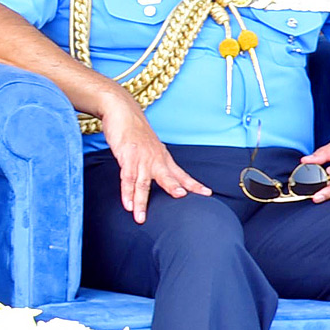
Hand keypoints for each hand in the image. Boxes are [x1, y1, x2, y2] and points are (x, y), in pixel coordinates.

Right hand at [99, 92, 210, 223]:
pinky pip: (126, 178)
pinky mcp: (126, 156)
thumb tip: (161, 174)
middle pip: (166, 177)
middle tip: (181, 198)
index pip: (181, 174)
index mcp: (163, 157)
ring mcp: (141, 158)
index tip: (207, 194)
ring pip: (142, 183)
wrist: (122, 111)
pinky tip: (127, 204)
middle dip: (173, 188)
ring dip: (141, 202)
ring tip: (141, 218)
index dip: (194, 184)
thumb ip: (156, 162)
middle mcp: (155, 158)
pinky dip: (126, 192)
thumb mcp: (150, 146)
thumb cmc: (135, 130)